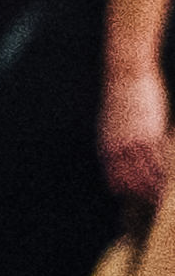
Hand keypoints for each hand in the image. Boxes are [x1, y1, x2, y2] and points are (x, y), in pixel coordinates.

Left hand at [113, 63, 171, 209]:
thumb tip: (120, 154)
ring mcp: (134, 141)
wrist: (126, 73)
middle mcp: (117, 146)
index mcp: (106, 145)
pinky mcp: (150, 132)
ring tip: (165, 195)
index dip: (127, 190)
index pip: (115, 179)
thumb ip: (115, 141)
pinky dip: (165, 170)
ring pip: (148, 173)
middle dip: (144, 193)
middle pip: (132, 181)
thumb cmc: (122, 97)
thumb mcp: (112, 123)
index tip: (136, 198)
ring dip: (157, 185)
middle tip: (157, 202)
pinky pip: (159, 158)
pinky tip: (171, 176)